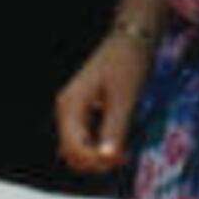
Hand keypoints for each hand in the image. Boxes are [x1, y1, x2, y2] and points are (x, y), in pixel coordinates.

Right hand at [57, 29, 152, 172]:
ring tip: (124, 152)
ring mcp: (74, 110)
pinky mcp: (85, 110)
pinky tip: (119, 143)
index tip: (123, 159)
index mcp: (70, 106)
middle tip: (125, 157)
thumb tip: (107, 158)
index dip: (97, 161)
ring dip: (98, 156)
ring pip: (78, 148)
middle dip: (96, 162)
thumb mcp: (124, 98)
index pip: (74, 149)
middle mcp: (66, 110)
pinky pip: (86, 138)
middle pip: (72, 153)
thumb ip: (114, 129)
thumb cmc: (128, 63)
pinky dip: (100, 146)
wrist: (132, 37)